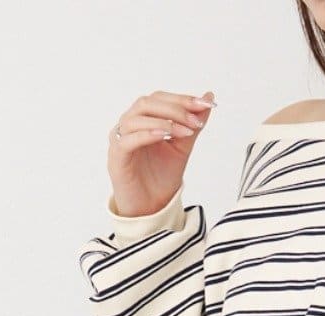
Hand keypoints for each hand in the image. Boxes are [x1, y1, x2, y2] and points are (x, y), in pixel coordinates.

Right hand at [108, 89, 214, 218]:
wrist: (151, 208)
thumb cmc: (162, 177)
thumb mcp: (183, 147)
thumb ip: (193, 124)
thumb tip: (208, 97)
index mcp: (144, 119)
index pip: (160, 98)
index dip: (182, 98)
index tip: (204, 104)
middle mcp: (130, 125)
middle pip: (147, 103)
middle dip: (175, 108)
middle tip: (196, 121)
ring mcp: (120, 139)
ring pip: (137, 118)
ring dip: (164, 121)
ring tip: (185, 132)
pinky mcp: (116, 156)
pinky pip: (128, 139)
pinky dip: (147, 134)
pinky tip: (164, 136)